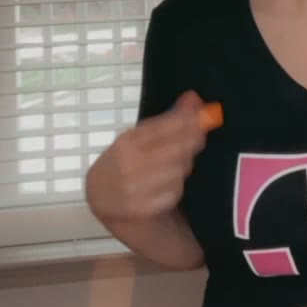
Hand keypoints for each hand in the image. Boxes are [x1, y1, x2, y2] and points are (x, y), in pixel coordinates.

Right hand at [87, 91, 222, 222]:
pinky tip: (169, 182)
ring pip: (179, 171)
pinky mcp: (144, 208)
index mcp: (128, 141)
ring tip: (177, 162)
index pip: (166, 127)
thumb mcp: (138, 136)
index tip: (206, 115)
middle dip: (193, 141)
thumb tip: (193, 98)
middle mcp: (130, 163)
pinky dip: (177, 186)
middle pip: (177, 149)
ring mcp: (137, 188)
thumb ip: (167, 119)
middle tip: (199, 136)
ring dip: (184, 164)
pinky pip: (174, 192)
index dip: (190, 121)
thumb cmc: (123, 160)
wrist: (101, 196)